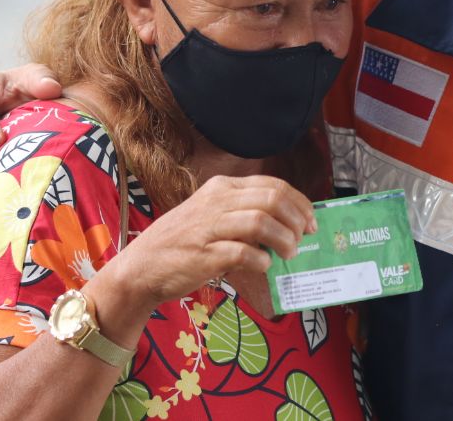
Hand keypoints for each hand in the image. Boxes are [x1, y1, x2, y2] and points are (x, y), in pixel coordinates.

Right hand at [105, 175, 318, 306]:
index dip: (299, 202)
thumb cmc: (182, 243)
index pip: (272, 185)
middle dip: (296, 219)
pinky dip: (261, 260)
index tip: (311, 221)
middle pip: (272, 199)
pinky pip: (244, 252)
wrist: (141, 267)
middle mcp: (217, 202)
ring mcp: (209, 227)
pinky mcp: (205, 254)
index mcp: (221, 188)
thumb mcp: (211, 215)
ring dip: (284, 239)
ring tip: (288, 253)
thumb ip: (244, 215)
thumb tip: (287, 226)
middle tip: (303, 238)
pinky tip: (263, 265)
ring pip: (261, 222)